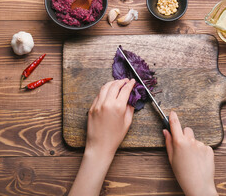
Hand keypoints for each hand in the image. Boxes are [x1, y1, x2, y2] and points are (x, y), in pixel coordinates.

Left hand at [69, 78, 134, 195]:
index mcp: (118, 107)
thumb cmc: (115, 137)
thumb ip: (130, 108)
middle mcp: (107, 103)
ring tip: (117, 83)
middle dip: (121, 81)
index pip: (125, 90)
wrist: (100, 146)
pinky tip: (108, 91)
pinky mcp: (92, 108)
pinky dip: (104, 90)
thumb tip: (132, 98)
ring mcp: (98, 105)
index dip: (130, 84)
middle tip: (126, 81)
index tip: (133, 81)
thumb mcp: (127, 122)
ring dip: (112, 83)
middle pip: (115, 85)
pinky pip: (99, 95)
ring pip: (105, 87)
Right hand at [163, 111, 217, 195]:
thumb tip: (166, 131)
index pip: (175, 125)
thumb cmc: (183, 174)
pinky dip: (200, 151)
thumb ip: (168, 143)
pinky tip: (199, 161)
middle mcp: (191, 141)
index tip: (172, 112)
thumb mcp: (171, 159)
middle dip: (184, 135)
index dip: (173, 117)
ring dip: (193, 145)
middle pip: (187, 130)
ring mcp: (201, 144)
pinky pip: (203, 146)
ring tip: (192, 159)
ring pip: (195, 140)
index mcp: (179, 143)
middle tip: (183, 148)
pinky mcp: (209, 149)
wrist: (199, 185)